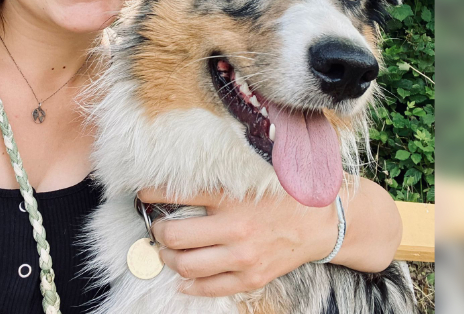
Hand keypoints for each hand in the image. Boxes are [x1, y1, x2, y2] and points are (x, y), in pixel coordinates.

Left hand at [137, 188, 337, 297]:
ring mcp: (242, 257)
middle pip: (174, 236)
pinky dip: (188, 286)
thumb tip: (182, 174)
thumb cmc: (283, 194)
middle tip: (155, 226)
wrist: (321, 222)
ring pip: (186, 266)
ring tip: (166, 251)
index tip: (142, 192)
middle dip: (156, 232)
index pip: (176, 194)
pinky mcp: (251, 278)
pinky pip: (209, 288)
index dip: (151, 193)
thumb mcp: (251, 176)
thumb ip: (220, 176)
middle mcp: (233, 228)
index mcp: (231, 197)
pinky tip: (182, 278)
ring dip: (167, 259)